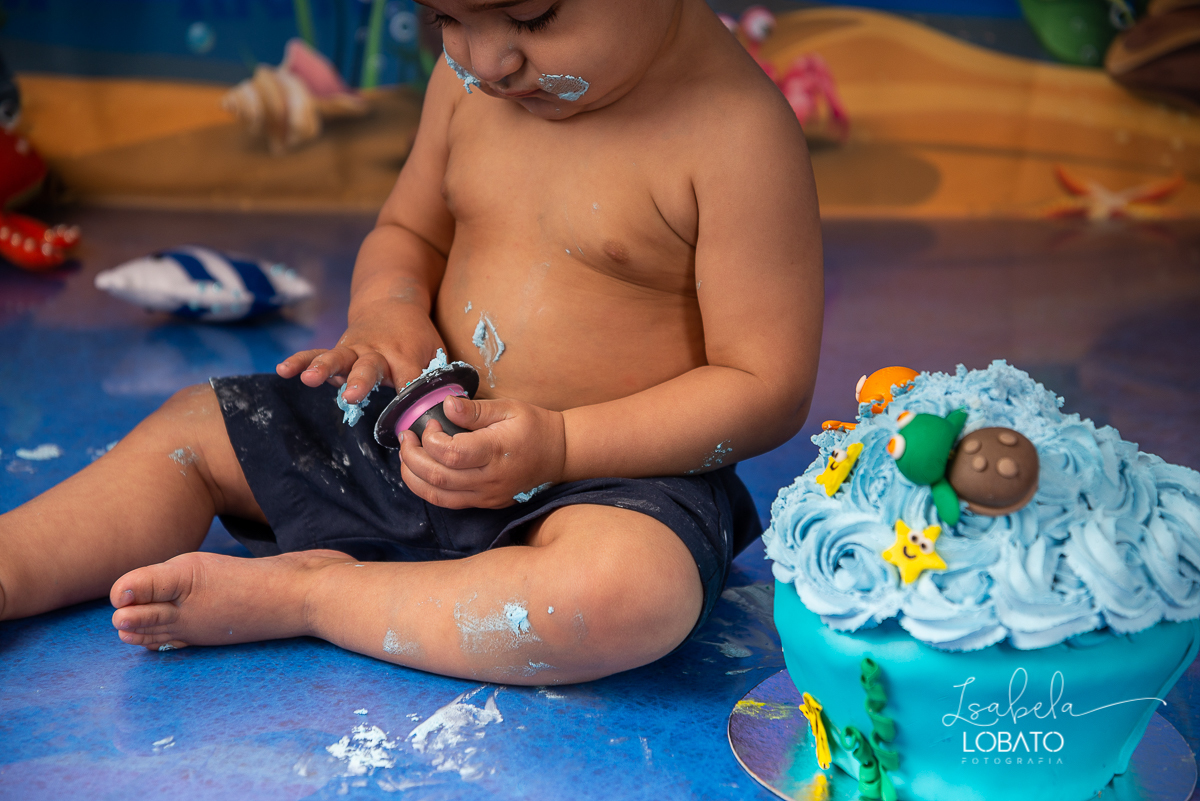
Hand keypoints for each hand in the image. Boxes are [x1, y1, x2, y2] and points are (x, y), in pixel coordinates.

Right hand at [276, 297, 443, 404]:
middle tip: (352, 395)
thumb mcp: (436, 356)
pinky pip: (317, 353)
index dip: (409, 401)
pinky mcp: (339, 348)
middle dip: (361, 381)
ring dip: (325, 367)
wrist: (394, 304)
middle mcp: (379, 351)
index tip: (409, 423)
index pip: (409, 382)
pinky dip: (300, 360)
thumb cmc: (418, 340)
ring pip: (339, 357)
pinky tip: (283, 369)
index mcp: (407, 356)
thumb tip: (450, 415)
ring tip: (310, 378)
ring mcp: (355, 348)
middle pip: (370, 367)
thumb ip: (438, 384)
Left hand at [398, 395, 566, 508]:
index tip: (433, 424)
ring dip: (413, 477)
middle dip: (412, 457)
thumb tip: (445, 405)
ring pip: (438, 496)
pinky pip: (449, 502)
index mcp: (496, 452)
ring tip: (407, 456)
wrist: (559, 453)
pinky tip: (421, 471)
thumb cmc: (534, 426)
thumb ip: (474, 409)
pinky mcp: (485, 503)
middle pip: (437, 477)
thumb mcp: (508, 408)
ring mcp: (487, 496)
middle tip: (407, 438)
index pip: (451, 454)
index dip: (431, 440)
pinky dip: (427, 488)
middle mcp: (490, 479)